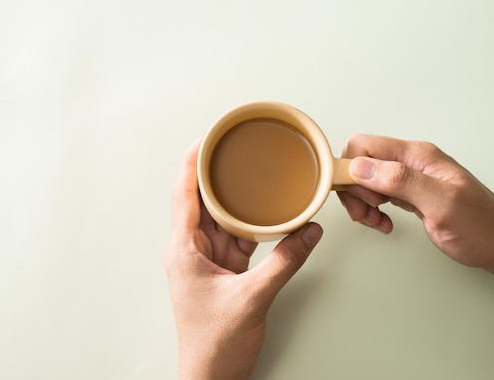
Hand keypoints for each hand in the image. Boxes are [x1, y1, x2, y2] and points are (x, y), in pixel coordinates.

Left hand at [165, 141, 321, 379]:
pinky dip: (253, 225)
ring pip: (223, 219)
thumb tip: (309, 233)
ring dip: (238, 200)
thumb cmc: (214, 345)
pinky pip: (239, 237)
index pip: (184, 196)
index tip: (206, 138)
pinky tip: (268, 215)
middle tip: (234, 148)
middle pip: (203, 202)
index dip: (192, 163)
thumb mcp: (252, 299)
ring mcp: (209, 261)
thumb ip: (284, 262)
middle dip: (218, 174)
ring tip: (254, 175)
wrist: (213, 377)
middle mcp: (192, 251)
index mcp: (184, 251)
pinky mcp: (225, 271)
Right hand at [338, 134, 493, 274]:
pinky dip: (374, 209)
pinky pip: (380, 194)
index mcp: (417, 155)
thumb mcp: (441, 204)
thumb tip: (360, 166)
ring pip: (367, 180)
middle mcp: (412, 161)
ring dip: (362, 202)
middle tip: (366, 214)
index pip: (364, 146)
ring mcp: (412, 177)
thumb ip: (400, 181)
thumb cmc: (481, 227)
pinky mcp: (412, 193)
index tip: (353, 197)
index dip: (349, 169)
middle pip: (361, 163)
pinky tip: (384, 222)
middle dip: (354, 190)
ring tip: (375, 221)